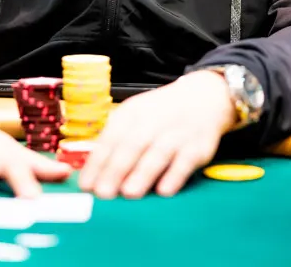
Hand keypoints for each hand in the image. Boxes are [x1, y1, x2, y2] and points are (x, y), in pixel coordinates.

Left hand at [77, 70, 235, 199]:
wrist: (204, 96)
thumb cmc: (161, 113)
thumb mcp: (134, 116)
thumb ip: (115, 140)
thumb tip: (91, 170)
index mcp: (132, 114)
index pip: (111, 138)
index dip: (98, 162)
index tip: (86, 184)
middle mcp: (153, 121)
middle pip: (132, 145)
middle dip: (116, 170)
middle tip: (103, 193)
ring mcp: (177, 133)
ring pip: (158, 154)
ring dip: (143, 174)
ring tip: (129, 193)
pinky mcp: (198, 146)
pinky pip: (185, 162)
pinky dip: (174, 176)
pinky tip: (164, 190)